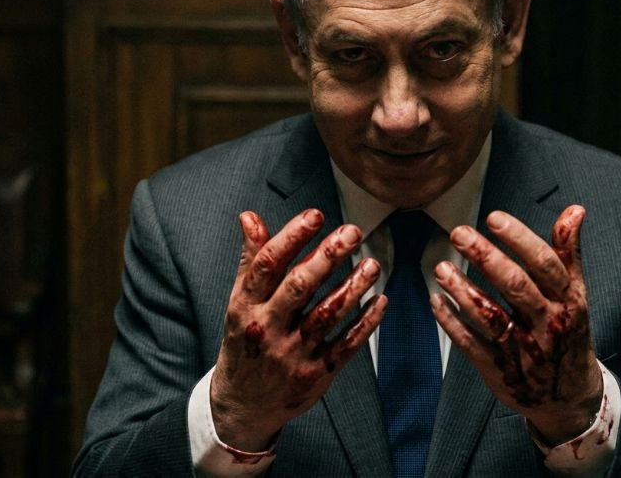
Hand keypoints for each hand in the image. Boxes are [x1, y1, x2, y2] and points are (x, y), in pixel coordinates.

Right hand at [210, 208, 385, 451]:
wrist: (242, 405)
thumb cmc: (245, 340)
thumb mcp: (239, 302)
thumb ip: (251, 260)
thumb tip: (250, 216)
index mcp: (245, 306)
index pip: (267, 265)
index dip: (292, 237)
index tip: (316, 215)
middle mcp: (267, 329)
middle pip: (299, 287)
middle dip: (328, 257)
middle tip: (352, 232)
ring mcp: (292, 354)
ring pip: (327, 315)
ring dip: (353, 286)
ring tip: (372, 262)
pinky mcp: (315, 374)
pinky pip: (346, 344)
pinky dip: (366, 322)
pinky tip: (380, 299)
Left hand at [430, 205, 602, 444]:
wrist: (569, 397)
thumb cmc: (568, 331)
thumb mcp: (575, 294)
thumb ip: (568, 253)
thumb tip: (575, 209)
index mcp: (568, 302)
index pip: (544, 265)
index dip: (520, 239)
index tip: (494, 217)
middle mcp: (547, 325)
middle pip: (515, 287)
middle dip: (486, 258)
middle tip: (458, 233)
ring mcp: (523, 351)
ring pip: (490, 318)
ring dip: (462, 291)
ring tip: (440, 268)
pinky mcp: (500, 371)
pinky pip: (471, 344)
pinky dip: (451, 322)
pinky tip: (436, 300)